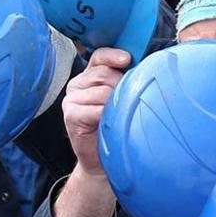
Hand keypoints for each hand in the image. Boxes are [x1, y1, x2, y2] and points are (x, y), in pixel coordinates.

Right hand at [63, 47, 131, 177]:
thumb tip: (145, 68)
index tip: (127, 60)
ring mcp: (71, 100)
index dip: (114, 56)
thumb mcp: (121, 99)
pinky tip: (107, 124)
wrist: (101, 160)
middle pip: (105, 73)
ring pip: (103, 91)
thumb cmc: (115, 128)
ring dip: (115, 105)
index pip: (100, 56)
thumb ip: (126, 81)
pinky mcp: (70, 115)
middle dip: (120, 86)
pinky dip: (106, 117)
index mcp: (90, 76)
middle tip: (124, 104)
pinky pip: (95, 109)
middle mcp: (77, 85)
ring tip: (116, 117)